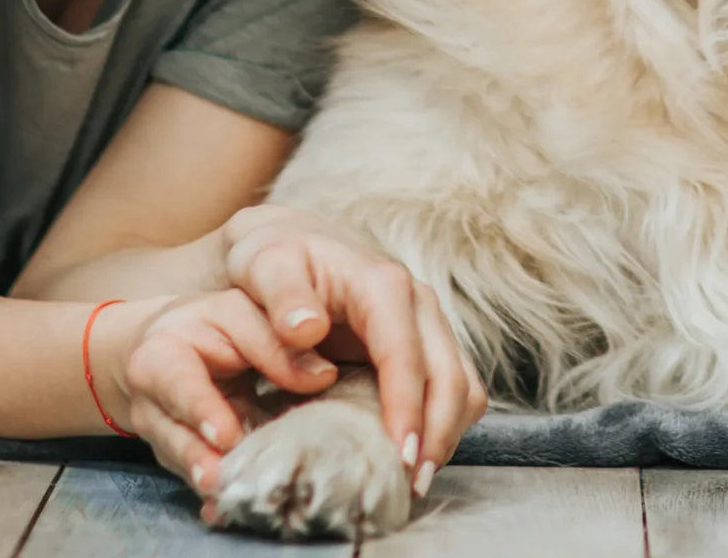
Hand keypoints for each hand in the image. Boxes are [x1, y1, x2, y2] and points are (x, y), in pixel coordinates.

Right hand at [101, 289, 340, 497]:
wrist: (168, 345)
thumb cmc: (213, 324)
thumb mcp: (241, 313)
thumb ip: (274, 340)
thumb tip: (322, 375)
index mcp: (160, 354)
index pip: (181, 382)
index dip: (202, 410)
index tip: (226, 436)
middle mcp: (151, 401)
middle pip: (171, 432)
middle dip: (196, 456)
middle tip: (220, 478)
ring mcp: (161, 433)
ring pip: (181, 461)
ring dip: (204, 478)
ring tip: (224, 494)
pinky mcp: (177, 455)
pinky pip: (193, 475)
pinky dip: (210, 493)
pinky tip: (223, 510)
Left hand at [215, 205, 484, 498]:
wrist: (295, 242)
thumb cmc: (275, 258)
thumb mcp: (265, 265)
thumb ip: (282, 294)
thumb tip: (307, 328)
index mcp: (382, 284)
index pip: (407, 353)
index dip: (407, 406)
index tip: (399, 456)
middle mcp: (418, 302)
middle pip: (449, 374)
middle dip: (436, 432)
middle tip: (409, 485)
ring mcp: (427, 323)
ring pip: (462, 384)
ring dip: (446, 433)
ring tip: (413, 480)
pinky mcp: (426, 343)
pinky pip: (454, 387)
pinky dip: (444, 423)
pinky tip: (415, 453)